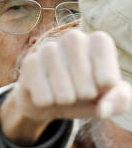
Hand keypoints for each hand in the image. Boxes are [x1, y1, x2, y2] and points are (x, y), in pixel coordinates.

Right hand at [0, 29, 131, 143]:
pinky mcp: (29, 63)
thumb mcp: (110, 98)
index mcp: (99, 41)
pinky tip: (45, 92)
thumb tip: (102, 109)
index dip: (102, 94)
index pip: (108, 82)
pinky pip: (44, 98)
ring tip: (61, 91)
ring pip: (64, 94)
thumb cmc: (86, 93)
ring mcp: (49, 48)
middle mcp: (74, 38)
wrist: (50, 97)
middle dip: (82, 99)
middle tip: (77, 90)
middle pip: (86, 89)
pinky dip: (46, 103)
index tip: (98, 85)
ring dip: (64, 101)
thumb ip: (119, 101)